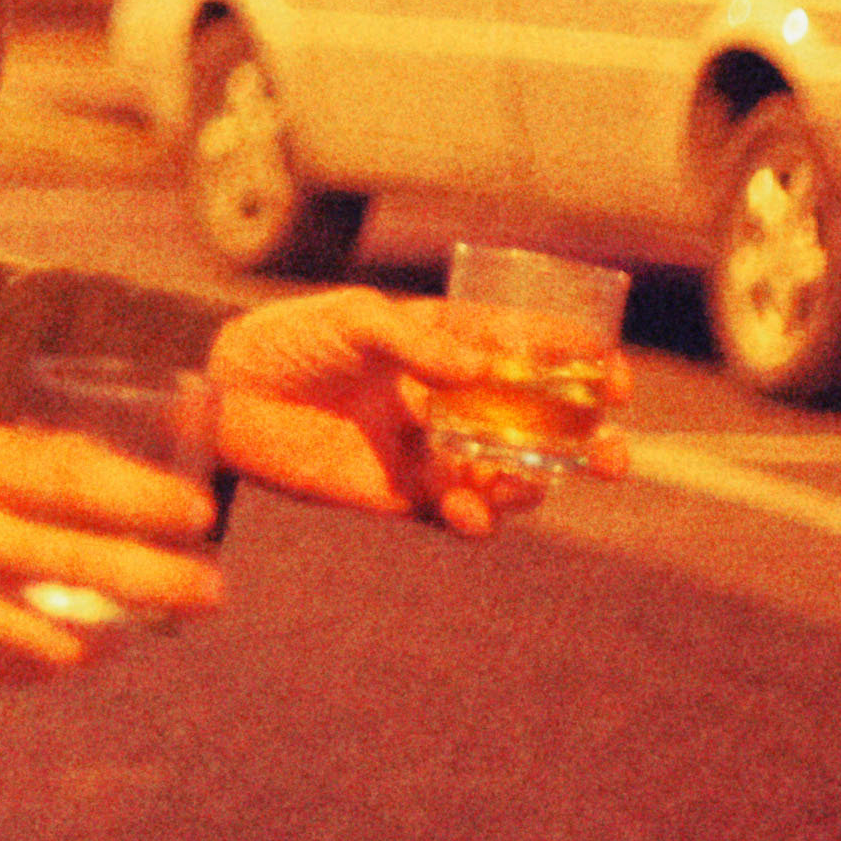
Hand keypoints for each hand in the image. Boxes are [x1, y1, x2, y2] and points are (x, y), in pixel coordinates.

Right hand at [0, 418, 223, 677]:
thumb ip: (16, 456)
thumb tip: (107, 466)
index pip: (69, 479)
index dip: (143, 500)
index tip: (199, 513)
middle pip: (76, 558)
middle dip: (158, 576)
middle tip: (211, 587)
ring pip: (50, 625)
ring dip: (116, 629)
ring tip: (155, 625)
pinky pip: (11, 664)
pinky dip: (58, 659)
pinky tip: (87, 648)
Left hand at [203, 286, 632, 532]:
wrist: (225, 394)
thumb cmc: (287, 339)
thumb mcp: (352, 320)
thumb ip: (417, 343)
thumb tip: (484, 372)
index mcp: (444, 343)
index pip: (528, 353)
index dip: (578, 365)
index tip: (615, 378)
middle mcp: (447, 399)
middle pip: (536, 426)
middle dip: (585, 443)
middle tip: (615, 457)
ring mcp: (428, 448)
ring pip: (505, 477)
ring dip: (531, 487)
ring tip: (523, 484)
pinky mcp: (399, 494)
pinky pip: (456, 515)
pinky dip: (475, 520)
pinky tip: (471, 515)